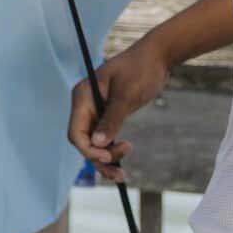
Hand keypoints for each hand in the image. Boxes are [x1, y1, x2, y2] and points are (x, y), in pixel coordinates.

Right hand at [67, 37, 171, 183]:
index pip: (76, 132)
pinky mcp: (107, 114)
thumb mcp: (127, 95)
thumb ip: (111, 119)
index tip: (109, 156)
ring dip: (105, 160)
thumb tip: (97, 144)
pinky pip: (103, 138)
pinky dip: (111, 151)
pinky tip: (122, 164)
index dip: (89, 150)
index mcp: (83, 96)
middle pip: (83, 141)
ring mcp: (95, 110)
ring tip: (122, 175)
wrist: (156, 57)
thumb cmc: (141, 70)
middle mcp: (85, 104)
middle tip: (121, 171)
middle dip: (99, 158)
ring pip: (93, 143)